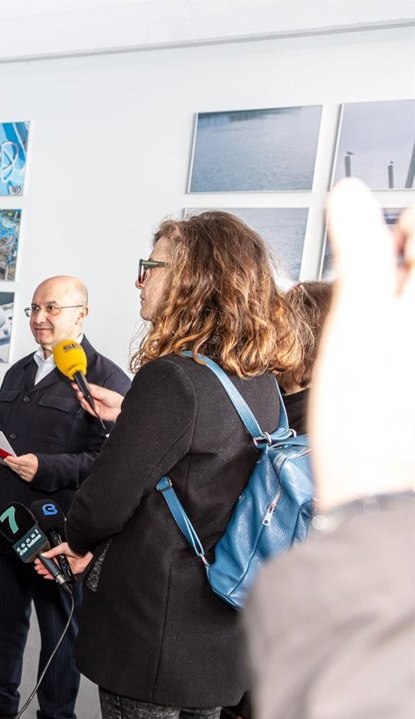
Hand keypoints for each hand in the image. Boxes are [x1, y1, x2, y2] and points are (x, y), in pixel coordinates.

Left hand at [3, 453, 38, 481]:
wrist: (46, 470)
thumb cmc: (39, 463)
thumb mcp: (32, 456)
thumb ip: (24, 457)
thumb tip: (16, 458)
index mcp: (32, 463)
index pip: (19, 461)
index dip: (12, 459)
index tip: (7, 457)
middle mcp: (30, 470)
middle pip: (17, 467)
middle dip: (10, 463)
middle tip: (6, 460)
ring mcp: (29, 476)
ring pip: (17, 471)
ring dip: (12, 467)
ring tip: (9, 463)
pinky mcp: (28, 479)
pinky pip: (20, 475)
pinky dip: (17, 471)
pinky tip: (15, 468)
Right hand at [36, 541, 92, 579]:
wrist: (87, 553)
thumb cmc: (76, 548)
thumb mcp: (62, 547)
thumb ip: (53, 551)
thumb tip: (44, 554)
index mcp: (61, 553)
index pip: (50, 557)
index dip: (44, 560)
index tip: (38, 561)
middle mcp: (63, 560)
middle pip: (52, 565)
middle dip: (44, 566)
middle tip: (37, 568)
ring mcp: (66, 566)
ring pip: (55, 570)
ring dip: (47, 571)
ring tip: (40, 571)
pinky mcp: (70, 571)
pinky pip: (61, 575)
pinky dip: (54, 576)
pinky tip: (48, 576)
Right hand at [73, 382, 122, 422]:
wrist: (120, 410)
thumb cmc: (116, 400)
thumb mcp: (106, 394)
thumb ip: (98, 392)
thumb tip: (90, 389)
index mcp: (97, 391)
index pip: (87, 388)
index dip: (81, 386)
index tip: (75, 385)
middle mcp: (94, 398)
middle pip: (84, 395)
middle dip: (80, 393)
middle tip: (78, 391)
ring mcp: (94, 404)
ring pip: (84, 402)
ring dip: (81, 399)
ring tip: (81, 396)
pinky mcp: (94, 411)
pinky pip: (88, 408)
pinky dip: (86, 405)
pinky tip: (86, 403)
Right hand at [314, 181, 413, 508]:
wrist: (380, 487)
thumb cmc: (368, 414)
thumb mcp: (356, 316)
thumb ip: (362, 245)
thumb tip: (349, 192)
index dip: (398, 231)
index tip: (378, 259)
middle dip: (401, 269)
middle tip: (376, 306)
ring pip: (411, 303)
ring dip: (399, 305)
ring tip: (380, 341)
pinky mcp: (412, 377)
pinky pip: (405, 342)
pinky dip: (399, 341)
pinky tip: (388, 368)